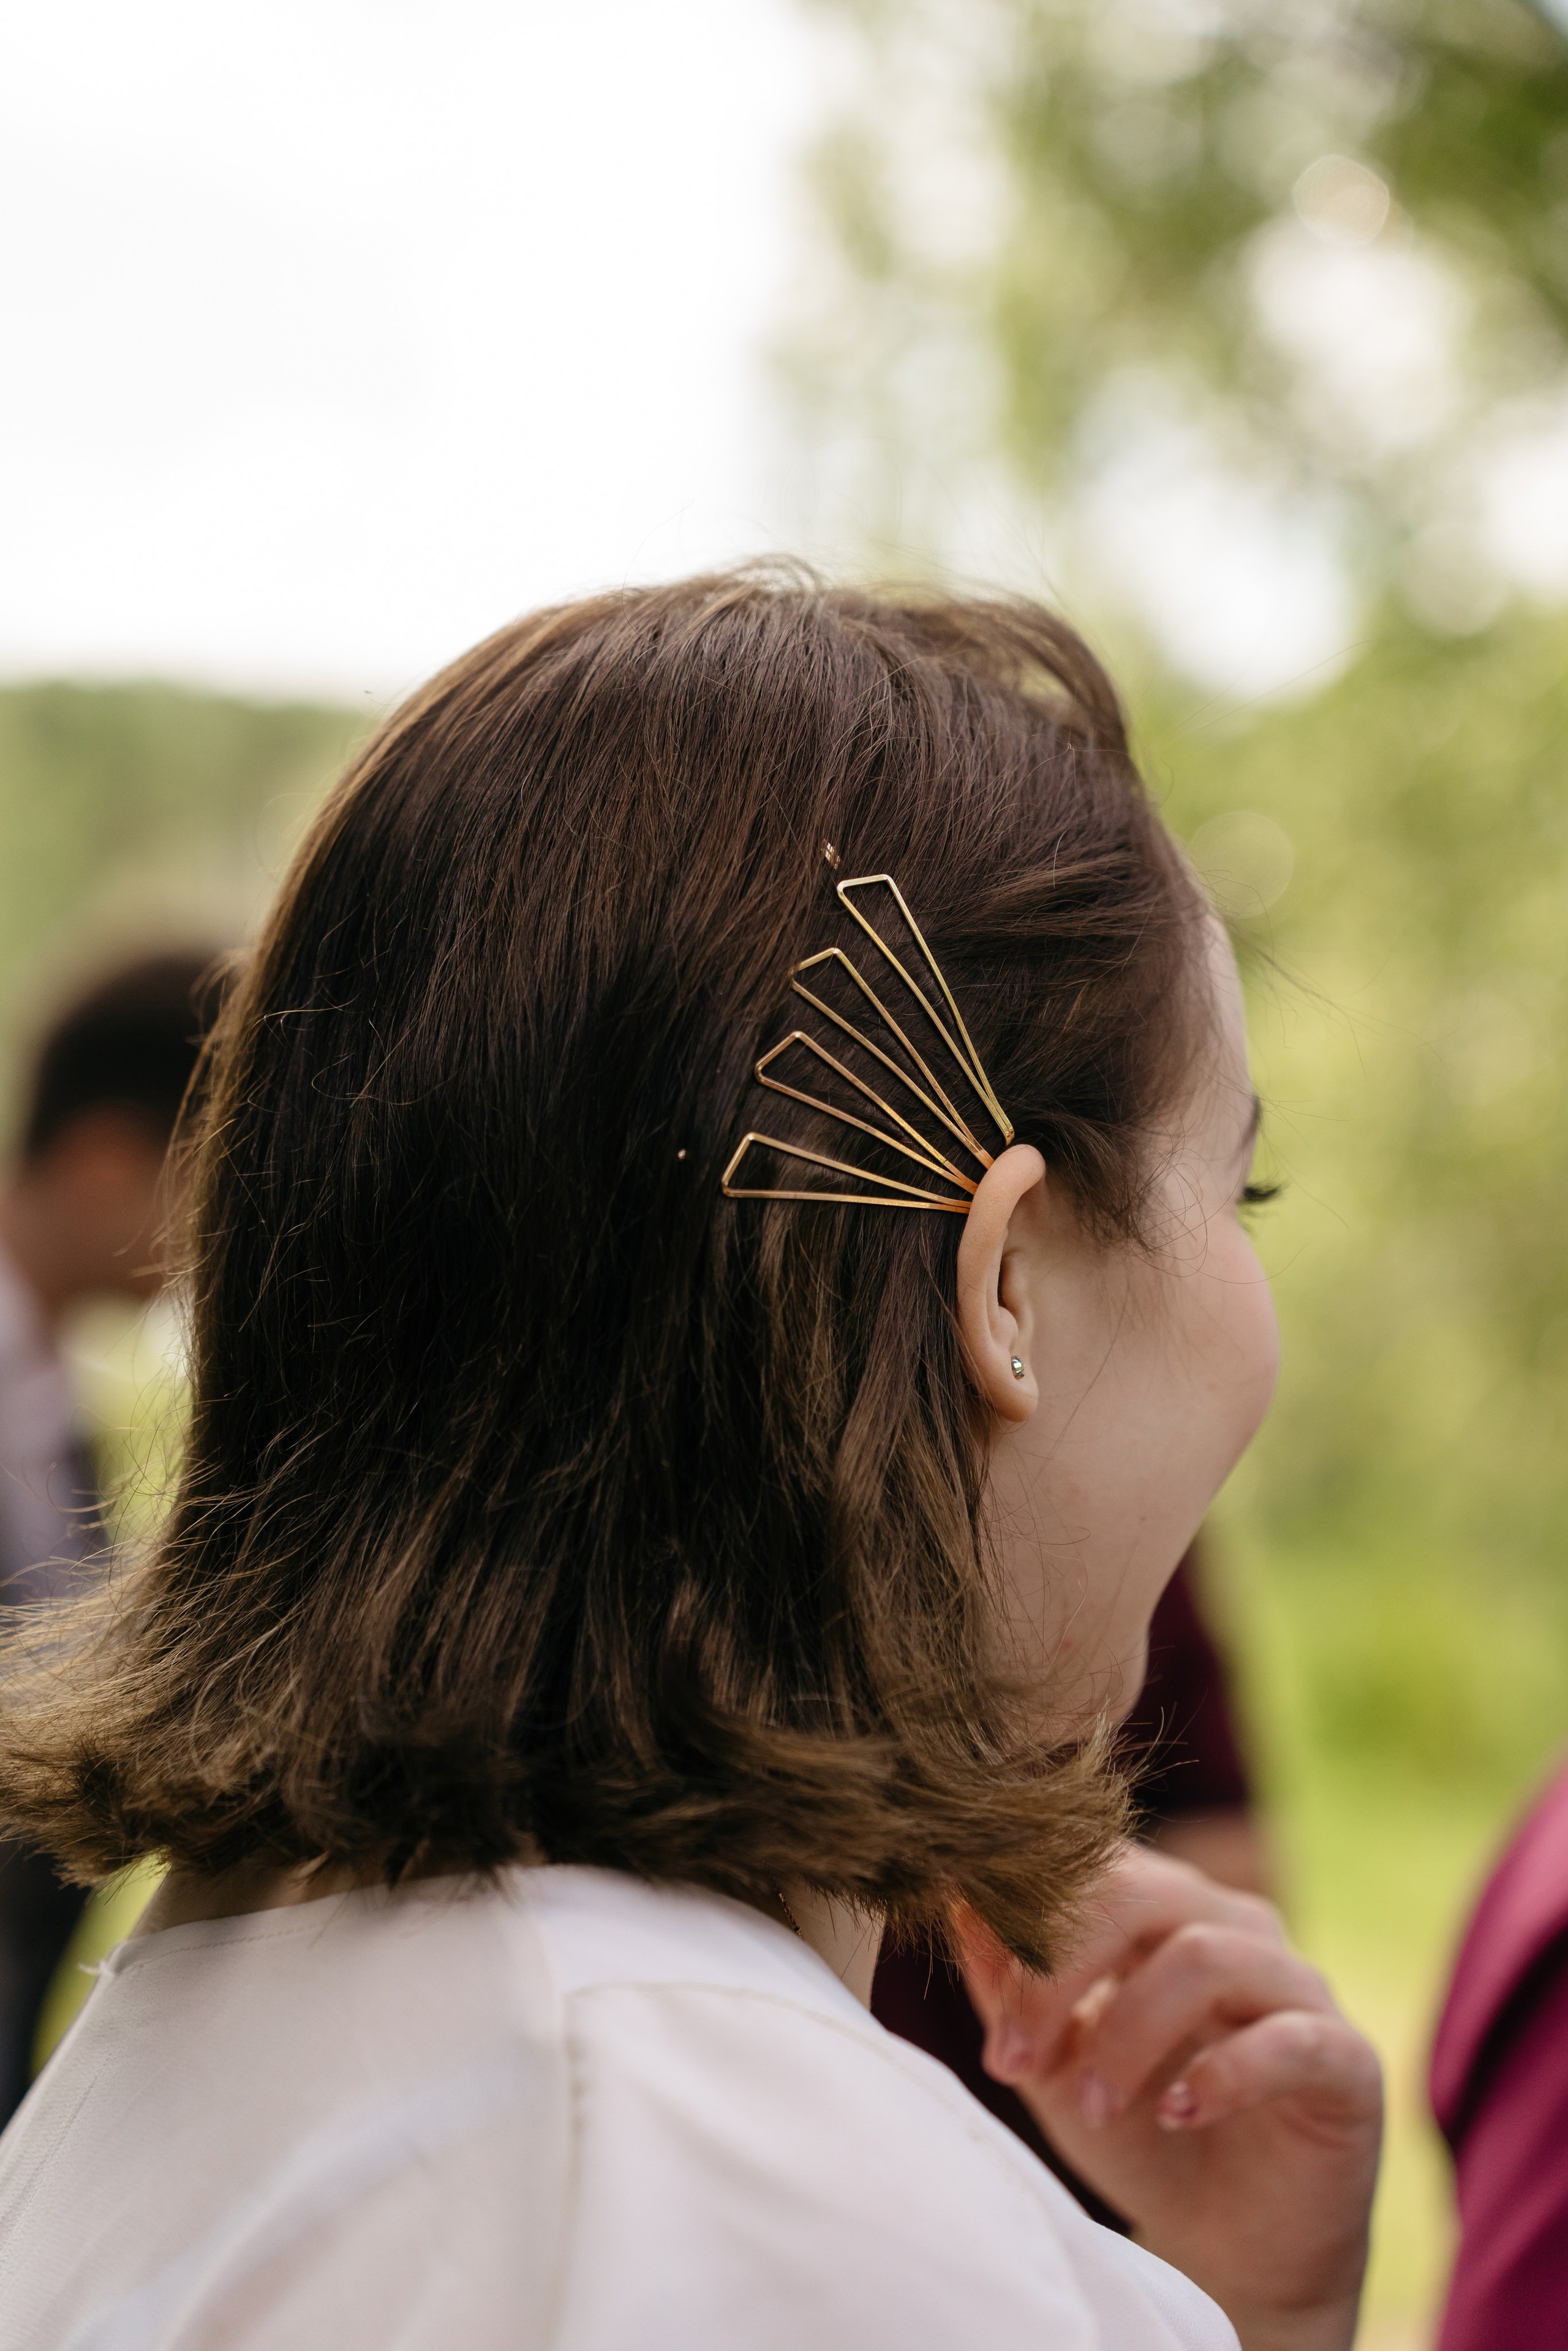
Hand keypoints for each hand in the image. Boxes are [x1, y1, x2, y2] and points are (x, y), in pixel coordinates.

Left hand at [956, 1846, 1380, 2350]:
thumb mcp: (1054, 2062)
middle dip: (1061, 1972)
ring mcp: (1297, 1986)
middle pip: (1139, 1893)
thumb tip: (956, 1902)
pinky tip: (1176, 2112)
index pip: (1089, 1865)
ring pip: (1205, 1956)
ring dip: (1128, 2032)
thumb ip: (1008, 1985)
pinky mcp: (1346, 2058)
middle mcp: (1233, 1925)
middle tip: (1014, 2062)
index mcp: (1162, 1908)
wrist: (1228, 2248)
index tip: (986, 2021)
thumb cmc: (1134, 2134)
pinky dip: (1224, 2071)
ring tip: (1088, 2106)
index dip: (1025, 1931)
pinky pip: (1290, 2037)